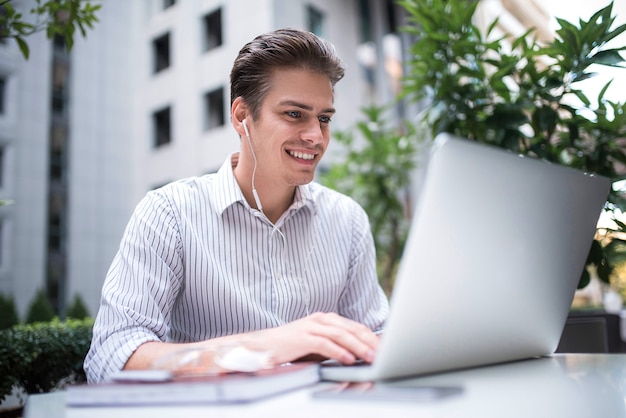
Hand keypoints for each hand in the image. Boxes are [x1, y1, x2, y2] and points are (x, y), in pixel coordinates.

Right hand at [240, 312, 378, 365]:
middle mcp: (320, 319)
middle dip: (369, 341)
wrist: (264, 345)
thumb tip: (358, 354)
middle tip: (382, 353)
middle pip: (351, 328)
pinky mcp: (303, 337)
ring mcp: (311, 327)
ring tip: (370, 357)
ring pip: (341, 335)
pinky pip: (325, 344)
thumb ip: (335, 345)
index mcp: (326, 319)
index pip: (354, 326)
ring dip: (358, 347)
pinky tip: (349, 360)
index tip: (383, 348)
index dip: (370, 337)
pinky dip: (339, 352)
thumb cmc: (292, 347)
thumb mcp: (317, 344)